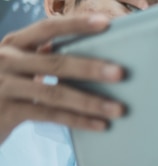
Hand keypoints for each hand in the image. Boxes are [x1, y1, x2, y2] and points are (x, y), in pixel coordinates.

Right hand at [0, 14, 125, 143]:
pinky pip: (50, 115)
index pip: (47, 28)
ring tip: (117, 109)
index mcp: (14, 44)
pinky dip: (78, 120)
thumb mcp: (17, 65)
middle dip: (90, 68)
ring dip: (90, 102)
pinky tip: (99, 125)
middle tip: (120, 73)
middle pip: (56, 63)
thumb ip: (42, 57)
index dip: (76, 25)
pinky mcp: (8, 111)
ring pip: (55, 93)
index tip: (105, 22)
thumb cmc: (3, 86)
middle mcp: (7, 60)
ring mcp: (6, 86)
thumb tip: (88, 56)